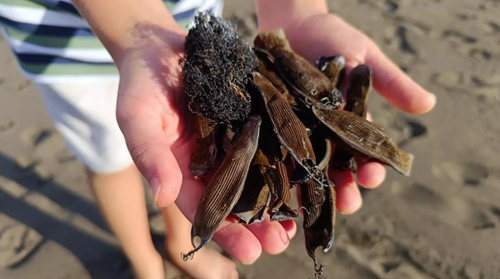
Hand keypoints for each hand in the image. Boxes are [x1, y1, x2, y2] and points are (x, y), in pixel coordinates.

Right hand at [115, 24, 295, 263]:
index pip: (202, 208)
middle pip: (235, 200)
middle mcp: (210, 163)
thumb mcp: (137, 115)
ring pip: (257, 177)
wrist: (162, 46)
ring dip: (277, 200)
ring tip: (299, 220)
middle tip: (280, 242)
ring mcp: (233, 141)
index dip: (225, 231)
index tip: (249, 251)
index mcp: (181, 171)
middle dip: (257, 224)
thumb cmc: (142, 81)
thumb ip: (148, 153)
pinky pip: (270, 142)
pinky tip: (304, 174)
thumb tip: (163, 197)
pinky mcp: (251, 120)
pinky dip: (286, 160)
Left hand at [280, 13, 436, 213]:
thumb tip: (428, 104)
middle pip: (338, 169)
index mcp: (353, 124)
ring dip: (314, 187)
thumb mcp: (366, 58)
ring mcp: (300, 131)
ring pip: (309, 167)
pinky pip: (277, 148)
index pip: (366, 153)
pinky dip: (279, 166)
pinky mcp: (275, 124)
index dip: (372, 168)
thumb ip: (392, 82)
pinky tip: (278, 182)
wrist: (294, 24)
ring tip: (316, 204)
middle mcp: (327, 134)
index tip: (373, 176)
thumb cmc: (335, 39)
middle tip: (347, 203)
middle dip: (345, 189)